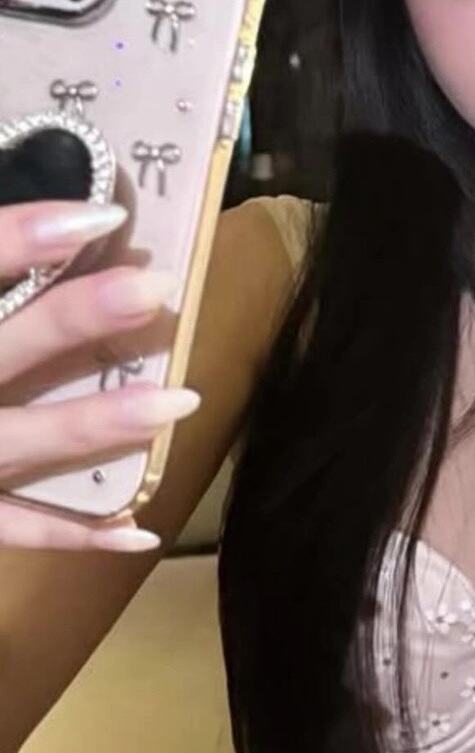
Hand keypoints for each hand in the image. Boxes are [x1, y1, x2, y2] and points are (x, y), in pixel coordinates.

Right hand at [0, 200, 190, 551]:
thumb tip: (39, 225)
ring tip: (180, 399)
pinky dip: (73, 535)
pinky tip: (141, 528)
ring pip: (17, 441)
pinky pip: (11, 527)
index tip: (101, 217)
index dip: (20, 238)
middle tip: (152, 290)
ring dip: (94, 424)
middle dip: (72, 321)